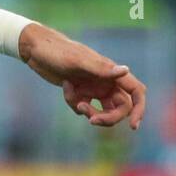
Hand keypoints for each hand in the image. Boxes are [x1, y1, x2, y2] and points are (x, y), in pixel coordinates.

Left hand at [18, 23, 146, 128]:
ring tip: (77, 104)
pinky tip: (66, 87)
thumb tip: (126, 70)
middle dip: (108, 117)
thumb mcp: (76, 61)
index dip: (139, 109)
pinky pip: (83, 107)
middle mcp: (106, 81)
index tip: (133, 126)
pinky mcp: (80, 91)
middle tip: (92, 120)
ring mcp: (93, 87)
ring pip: (102, 111)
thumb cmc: (57, 51)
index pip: (136, 92)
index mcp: (111, 72)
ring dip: (91, 113)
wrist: (36, 49)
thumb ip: (101, 69)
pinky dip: (74, 103)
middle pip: (120, 108)